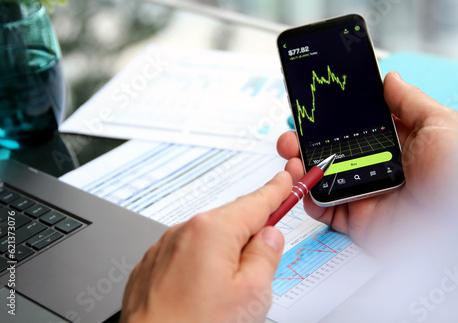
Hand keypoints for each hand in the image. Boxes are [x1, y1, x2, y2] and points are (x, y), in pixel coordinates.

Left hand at [120, 171, 291, 322]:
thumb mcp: (252, 294)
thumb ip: (265, 257)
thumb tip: (269, 238)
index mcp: (211, 231)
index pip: (255, 202)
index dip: (277, 190)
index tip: (286, 179)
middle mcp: (184, 232)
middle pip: (231, 223)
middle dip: (251, 236)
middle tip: (263, 260)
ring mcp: (165, 249)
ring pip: (209, 242)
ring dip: (225, 257)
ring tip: (225, 296)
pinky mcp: (153, 266)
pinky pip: (187, 257)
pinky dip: (201, 269)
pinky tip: (203, 297)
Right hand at [277, 71, 457, 246]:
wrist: (453, 229)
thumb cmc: (457, 177)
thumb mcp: (440, 127)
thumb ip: (411, 101)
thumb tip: (389, 77)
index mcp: (393, 145)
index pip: (354, 126)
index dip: (332, 116)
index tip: (313, 105)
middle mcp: (373, 168)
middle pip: (330, 150)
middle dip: (306, 138)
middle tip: (293, 130)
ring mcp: (360, 193)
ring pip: (319, 176)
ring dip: (299, 162)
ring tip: (290, 151)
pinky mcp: (352, 219)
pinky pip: (320, 207)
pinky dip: (304, 194)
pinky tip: (299, 178)